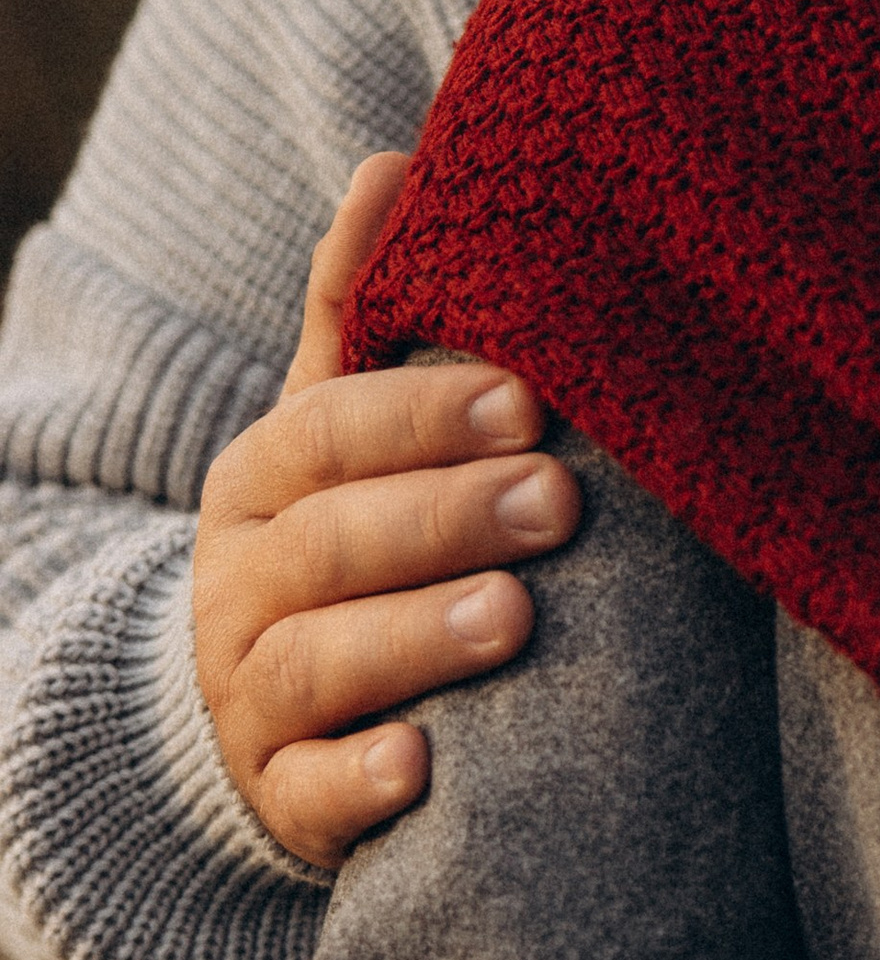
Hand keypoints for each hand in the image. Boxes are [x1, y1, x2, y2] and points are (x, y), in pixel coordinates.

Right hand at [193, 154, 580, 867]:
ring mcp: (250, 697)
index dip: (425, 416)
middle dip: (445, 517)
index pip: (330, 433)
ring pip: (317, 663)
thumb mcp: (345, 424)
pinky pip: (309, 795)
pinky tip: (427, 765)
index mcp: (263, 479)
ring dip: (415, 638)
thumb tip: (394, 159)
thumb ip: (362, 308)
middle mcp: (240, 583)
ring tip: (514, 619)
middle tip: (560, 502)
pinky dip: (361, 782)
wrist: (280, 705)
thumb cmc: (351, 533)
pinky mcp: (281, 799)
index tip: (531, 402)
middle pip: (330, 543)